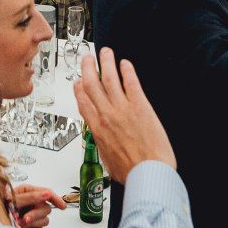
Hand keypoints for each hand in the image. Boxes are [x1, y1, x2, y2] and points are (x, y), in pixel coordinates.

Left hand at [11, 184, 66, 227]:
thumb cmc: (0, 205)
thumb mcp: (14, 198)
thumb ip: (31, 196)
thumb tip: (47, 193)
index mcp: (29, 191)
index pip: (47, 193)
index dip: (56, 198)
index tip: (62, 206)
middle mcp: (32, 203)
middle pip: (46, 208)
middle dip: (36, 214)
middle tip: (25, 218)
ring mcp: (32, 215)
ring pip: (44, 220)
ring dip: (33, 223)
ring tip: (21, 224)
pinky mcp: (31, 227)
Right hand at [74, 48, 174, 180]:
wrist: (149, 174)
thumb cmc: (132, 172)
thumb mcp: (108, 160)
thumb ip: (104, 146)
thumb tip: (105, 144)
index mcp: (97, 129)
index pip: (83, 101)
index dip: (79, 88)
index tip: (78, 81)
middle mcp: (107, 115)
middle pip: (92, 84)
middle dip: (88, 68)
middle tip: (88, 58)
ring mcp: (123, 109)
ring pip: (109, 78)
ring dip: (106, 62)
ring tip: (105, 52)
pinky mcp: (141, 106)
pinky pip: (131, 82)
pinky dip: (127, 70)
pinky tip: (125, 64)